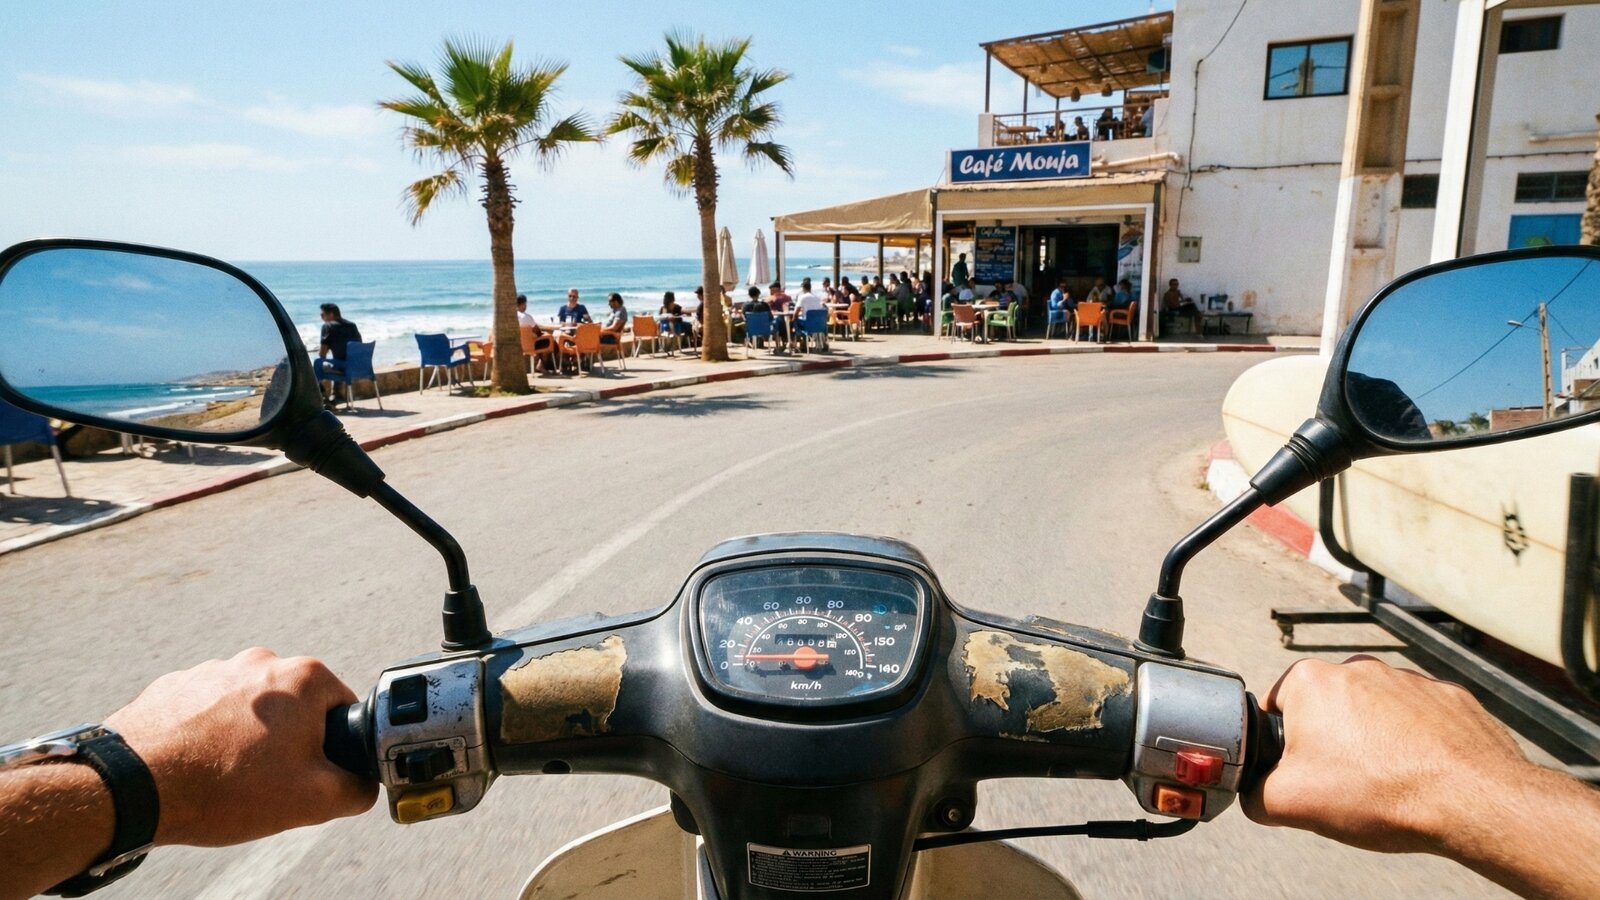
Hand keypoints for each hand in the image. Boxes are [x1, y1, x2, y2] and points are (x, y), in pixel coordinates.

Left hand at [105, 647, 375, 846]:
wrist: (133, 786)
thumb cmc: (225, 786)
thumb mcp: (313, 800)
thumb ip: (358, 788)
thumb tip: (364, 783)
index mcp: (304, 677)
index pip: (343, 709)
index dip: (334, 748)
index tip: (311, 775)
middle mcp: (260, 661)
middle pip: (295, 707)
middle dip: (288, 742)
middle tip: (268, 781)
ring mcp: (213, 669)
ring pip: (249, 709)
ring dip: (246, 738)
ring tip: (227, 778)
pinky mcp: (174, 685)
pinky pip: (207, 712)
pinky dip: (208, 736)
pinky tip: (197, 769)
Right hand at [1242, 654, 1527, 852]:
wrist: (1472, 800)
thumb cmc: (1383, 792)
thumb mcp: (1289, 804)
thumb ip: (1254, 793)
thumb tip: (1255, 793)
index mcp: (1312, 681)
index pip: (1275, 706)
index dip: (1282, 745)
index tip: (1299, 772)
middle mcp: (1359, 667)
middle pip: (1326, 709)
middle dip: (1330, 742)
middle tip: (1342, 783)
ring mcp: (1409, 679)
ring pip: (1373, 713)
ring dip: (1373, 741)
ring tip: (1385, 783)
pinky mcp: (1449, 697)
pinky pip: (1419, 720)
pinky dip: (1415, 743)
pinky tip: (1419, 775)